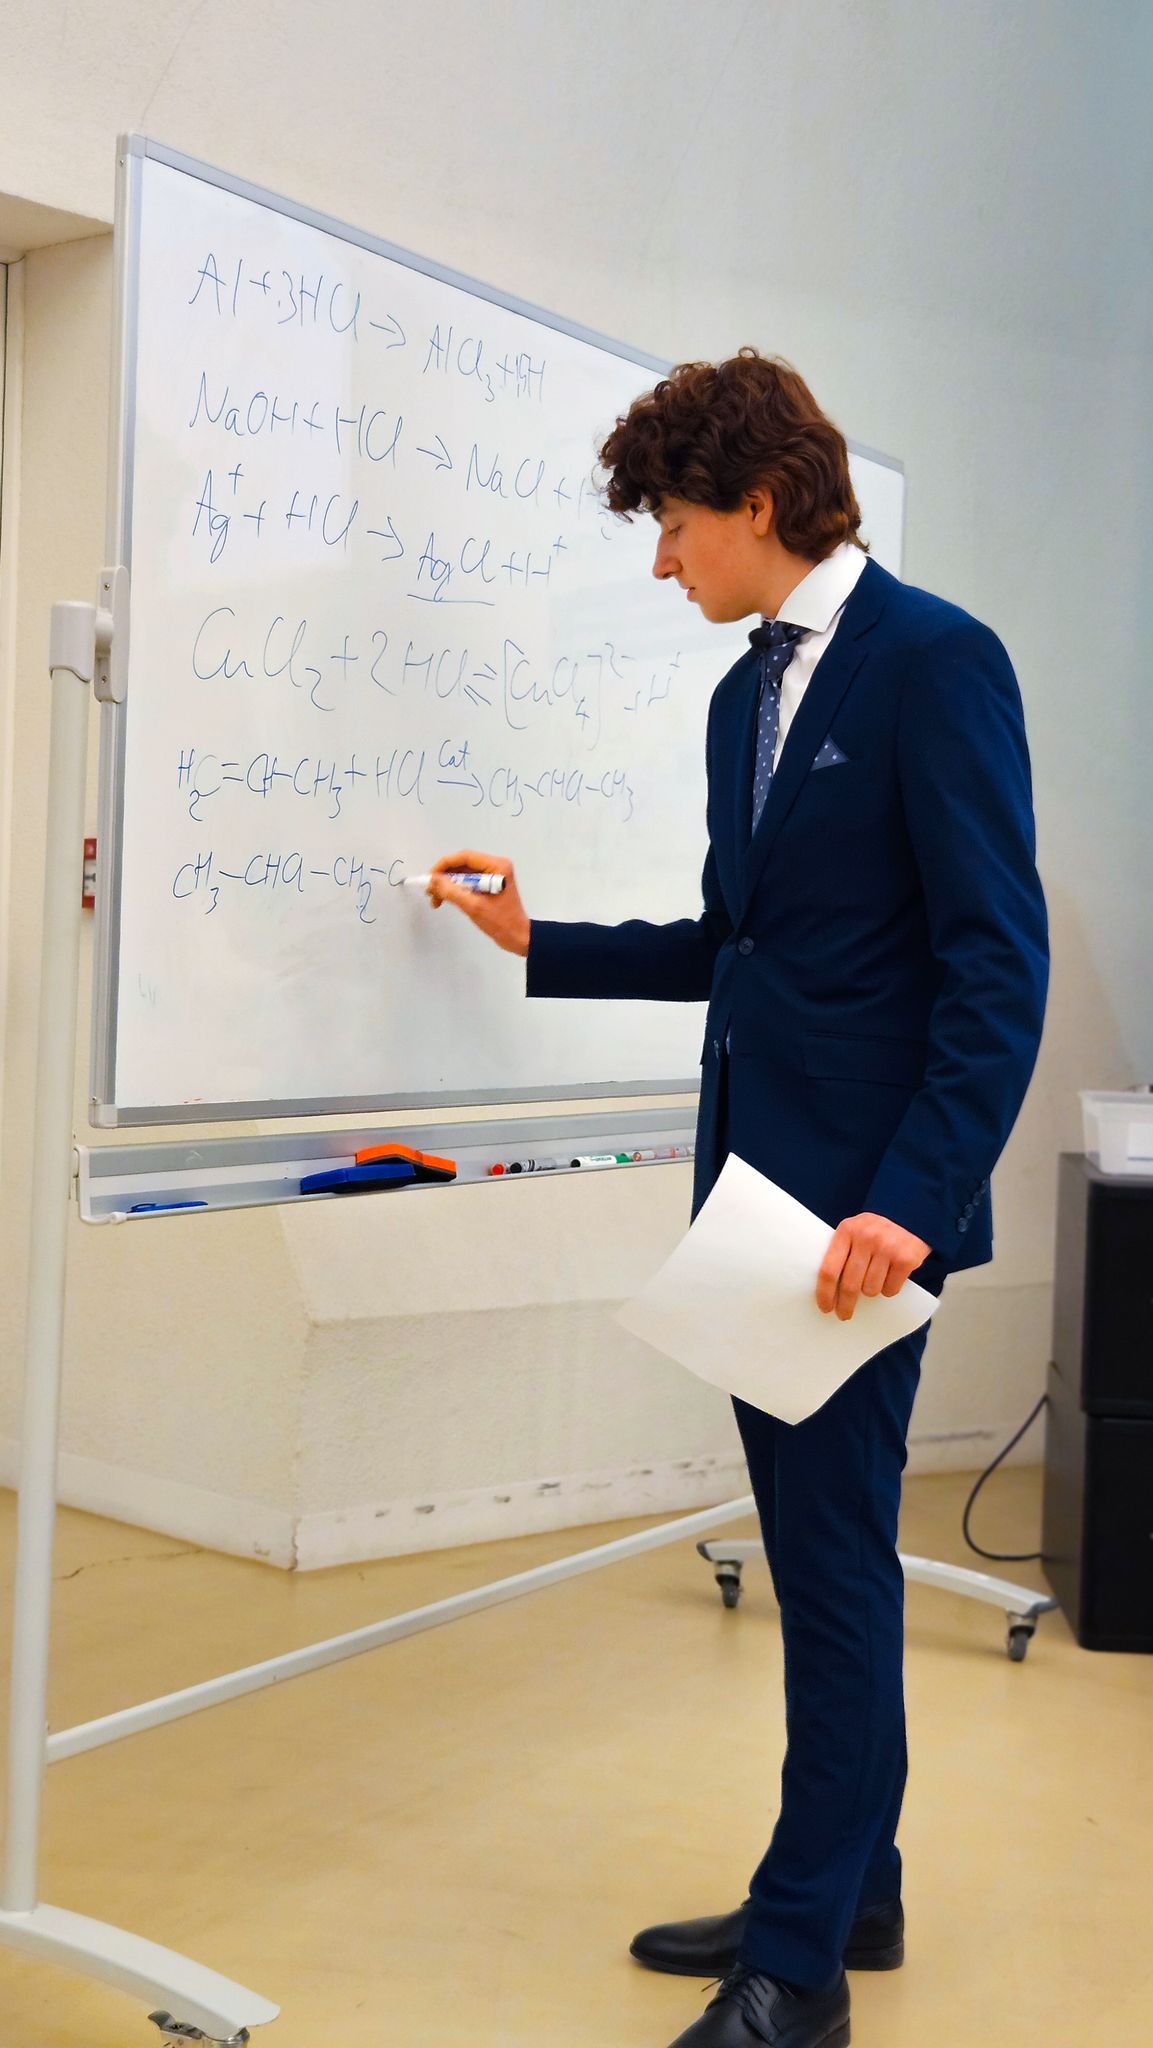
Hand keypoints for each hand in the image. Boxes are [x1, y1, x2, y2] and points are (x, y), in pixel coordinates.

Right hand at [426, 849, 530, 957]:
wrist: (517, 937)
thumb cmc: (500, 922)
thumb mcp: (473, 906)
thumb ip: (451, 891)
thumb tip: (433, 880)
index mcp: (497, 866)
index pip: (465, 857)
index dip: (444, 865)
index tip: (430, 878)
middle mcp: (496, 866)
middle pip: (462, 864)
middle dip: (444, 877)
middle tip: (430, 891)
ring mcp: (493, 875)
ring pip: (463, 873)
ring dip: (448, 885)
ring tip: (436, 899)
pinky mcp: (490, 884)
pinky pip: (468, 881)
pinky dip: (456, 890)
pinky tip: (446, 899)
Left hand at [816, 1213, 932, 1320]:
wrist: (909, 1217)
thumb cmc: (875, 1230)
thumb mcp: (854, 1231)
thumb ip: (841, 1251)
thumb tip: (827, 1289)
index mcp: (847, 1230)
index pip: (829, 1269)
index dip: (825, 1293)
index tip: (825, 1307)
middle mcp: (866, 1238)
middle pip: (850, 1285)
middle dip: (845, 1305)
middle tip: (844, 1314)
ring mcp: (887, 1248)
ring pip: (871, 1289)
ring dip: (871, 1291)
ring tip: (874, 1278)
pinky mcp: (905, 1259)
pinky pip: (890, 1289)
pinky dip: (889, 1288)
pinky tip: (890, 1276)